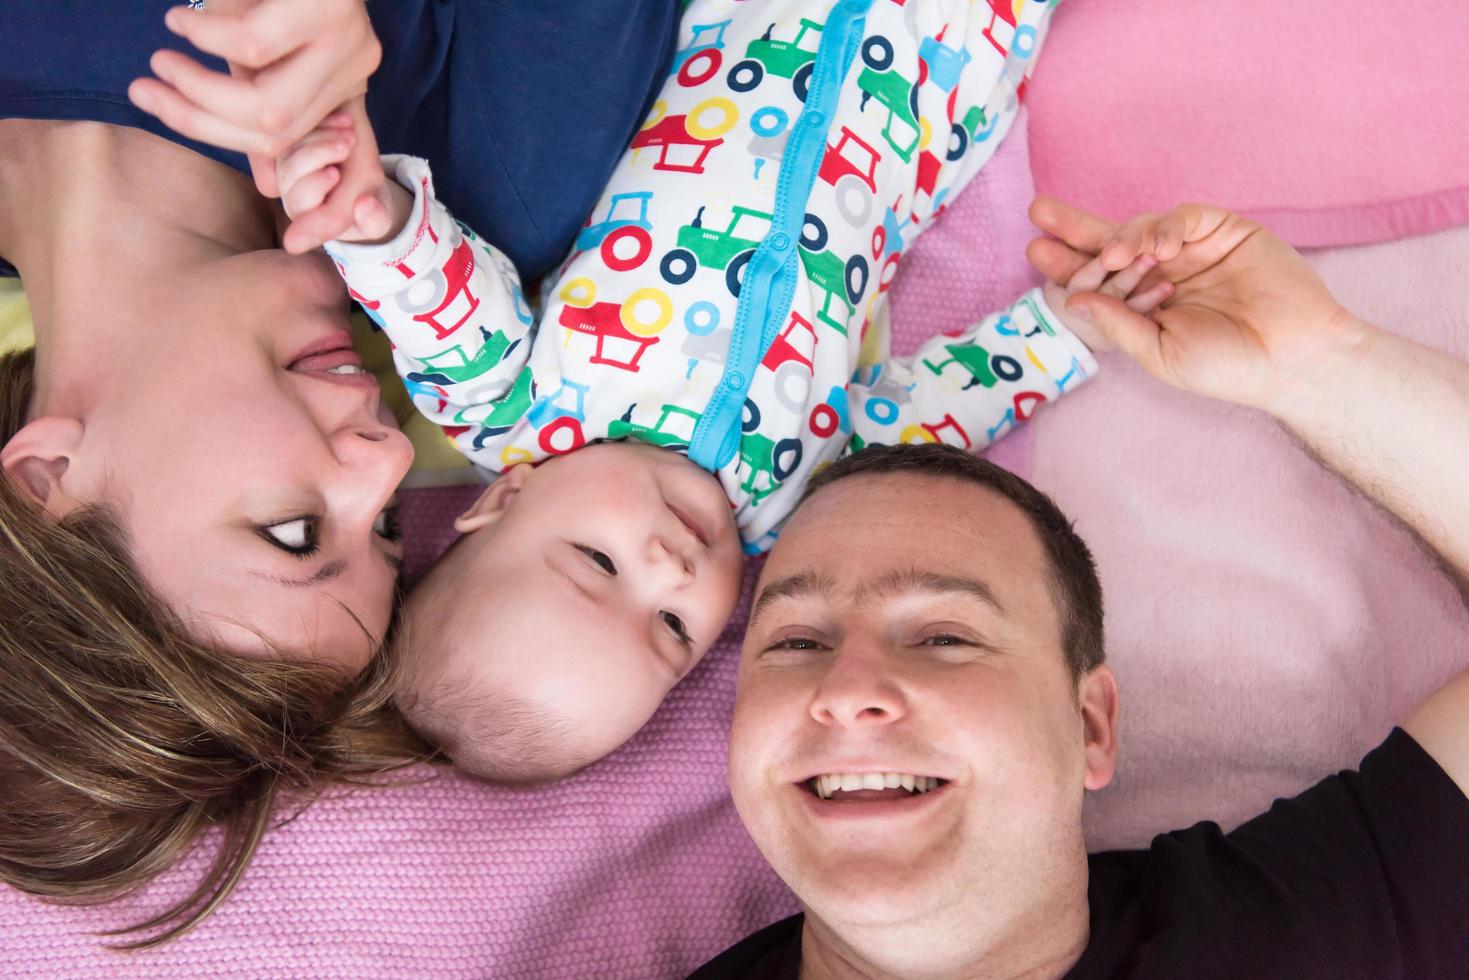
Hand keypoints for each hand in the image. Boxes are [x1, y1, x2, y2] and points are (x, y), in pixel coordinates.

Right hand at [127, 0, 380, 196]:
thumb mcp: (269, 40)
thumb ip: (261, 100)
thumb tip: (264, 181)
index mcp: (346, 83)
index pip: (293, 144)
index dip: (229, 144)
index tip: (163, 112)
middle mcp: (356, 68)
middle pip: (276, 130)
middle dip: (199, 117)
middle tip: (147, 88)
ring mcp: (348, 40)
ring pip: (268, 104)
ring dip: (200, 87)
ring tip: (163, 55)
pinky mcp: (327, 7)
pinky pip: (255, 45)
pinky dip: (207, 39)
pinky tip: (184, 21)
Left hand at [275, 97, 406, 252]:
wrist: (367, 185)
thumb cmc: (369, 207)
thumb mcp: (379, 218)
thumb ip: (373, 219)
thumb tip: (363, 205)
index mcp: (308, 218)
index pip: (299, 201)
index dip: (317, 184)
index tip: (338, 172)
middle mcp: (290, 193)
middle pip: (289, 172)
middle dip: (319, 155)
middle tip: (348, 144)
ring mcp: (286, 167)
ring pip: (291, 147)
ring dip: (323, 136)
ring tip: (352, 131)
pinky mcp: (290, 145)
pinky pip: (295, 128)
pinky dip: (322, 122)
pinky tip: (346, 122)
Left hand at [1027, 197, 1360, 411]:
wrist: (1292, 359)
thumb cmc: (1228, 367)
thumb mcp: (1158, 352)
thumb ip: (1118, 325)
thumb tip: (1073, 299)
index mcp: (1146, 303)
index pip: (1099, 278)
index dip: (1068, 264)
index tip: (1036, 250)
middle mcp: (1166, 273)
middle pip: (1111, 243)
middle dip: (1076, 228)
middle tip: (1039, 212)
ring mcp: (1195, 250)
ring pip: (1143, 228)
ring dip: (1124, 238)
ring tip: (1115, 257)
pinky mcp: (1225, 231)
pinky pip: (1185, 217)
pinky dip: (1166, 226)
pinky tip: (1159, 246)